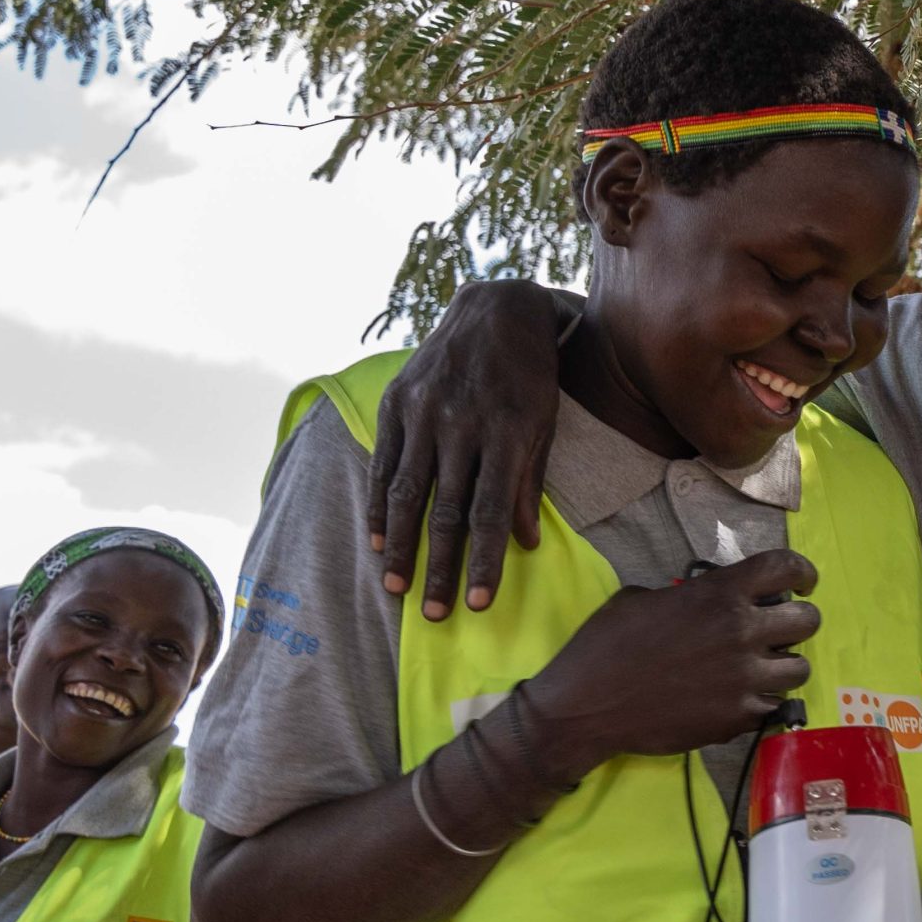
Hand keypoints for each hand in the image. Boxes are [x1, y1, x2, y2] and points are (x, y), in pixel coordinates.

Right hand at [370, 279, 561, 618]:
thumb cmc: (530, 376)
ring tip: (395, 588)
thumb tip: (523, 545)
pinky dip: (380, 504)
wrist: (497, 308)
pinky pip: (384, 462)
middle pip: (445, 510)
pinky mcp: (398, 400)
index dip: (484, 561)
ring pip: (409, 492)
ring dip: (400, 546)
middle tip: (432, 614)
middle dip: (438, 567)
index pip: (491, 511)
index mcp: (506, 431)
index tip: (478, 604)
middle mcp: (461, 422)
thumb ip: (528, 483)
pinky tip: (378, 539)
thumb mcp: (543, 425)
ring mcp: (425, 410)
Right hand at [526, 551, 821, 777]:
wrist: (588, 706)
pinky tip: (737, 698)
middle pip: (808, 621)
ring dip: (783, 665)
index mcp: (719, 594)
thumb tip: (706, 599)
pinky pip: (772, 706)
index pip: (787, 566)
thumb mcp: (643, 598)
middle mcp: (741, 633)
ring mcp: (744, 680)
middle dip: (797, 622)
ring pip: (799, 669)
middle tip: (778, 630)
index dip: (802, 572)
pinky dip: (761, 701)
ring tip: (761, 668)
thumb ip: (689, 596)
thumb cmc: (606, 644)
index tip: (802, 583)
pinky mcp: (737, 719)